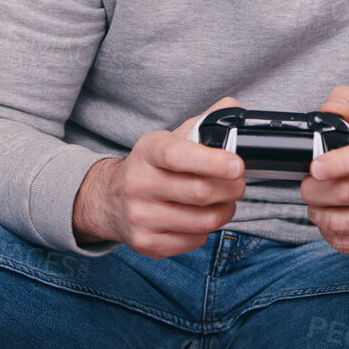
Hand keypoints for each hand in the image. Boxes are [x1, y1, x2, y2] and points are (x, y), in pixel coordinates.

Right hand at [72, 96, 245, 257]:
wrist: (110, 198)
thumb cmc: (151, 167)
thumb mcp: (170, 139)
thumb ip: (204, 122)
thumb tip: (232, 107)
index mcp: (148, 151)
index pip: (178, 156)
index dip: (212, 161)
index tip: (237, 165)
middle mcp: (139, 183)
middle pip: (199, 193)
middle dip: (231, 189)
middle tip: (238, 184)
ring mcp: (139, 216)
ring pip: (202, 221)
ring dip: (225, 211)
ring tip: (224, 201)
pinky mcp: (145, 242)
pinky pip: (194, 241)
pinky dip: (206, 230)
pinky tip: (200, 218)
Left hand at [301, 85, 348, 257]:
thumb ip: (343, 104)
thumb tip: (330, 109)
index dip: (340, 163)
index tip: (315, 168)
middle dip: (314, 191)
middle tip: (307, 187)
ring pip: (345, 222)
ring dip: (320, 215)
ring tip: (317, 205)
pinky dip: (332, 235)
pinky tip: (331, 221)